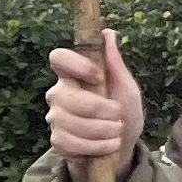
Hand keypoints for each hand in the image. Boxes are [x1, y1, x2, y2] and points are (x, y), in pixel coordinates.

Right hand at [44, 32, 144, 181]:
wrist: (123, 148)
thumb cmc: (124, 113)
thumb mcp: (126, 88)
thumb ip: (115, 63)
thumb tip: (108, 33)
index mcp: (74, 75)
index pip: (59, 58)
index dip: (78, 65)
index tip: (99, 77)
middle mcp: (59, 93)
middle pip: (66, 95)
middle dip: (99, 109)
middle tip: (118, 115)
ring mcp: (56, 118)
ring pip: (70, 121)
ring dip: (103, 130)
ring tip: (117, 132)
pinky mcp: (58, 141)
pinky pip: (71, 142)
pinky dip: (97, 146)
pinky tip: (109, 145)